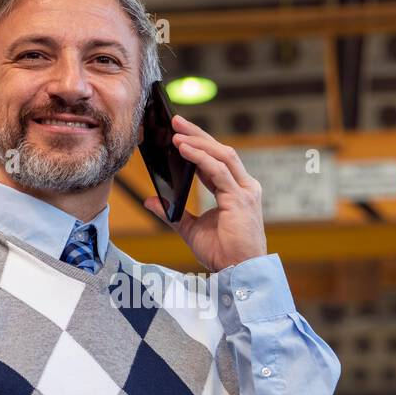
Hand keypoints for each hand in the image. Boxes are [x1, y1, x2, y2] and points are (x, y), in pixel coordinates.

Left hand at [143, 115, 266, 271]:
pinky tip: (185, 150)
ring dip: (198, 141)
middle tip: (176, 121)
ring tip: (177, 132)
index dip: (199, 144)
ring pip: (222, 155)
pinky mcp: (240, 199)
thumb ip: (172, 213)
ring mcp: (244, 191)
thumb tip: (151, 200)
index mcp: (235, 191)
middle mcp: (243, 187)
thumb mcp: (191, 230)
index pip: (217, 160)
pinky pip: (218, 171)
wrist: (239, 273)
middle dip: (198, 134)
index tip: (179, 133)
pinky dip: (201, 158)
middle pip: (221, 150)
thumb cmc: (223, 254)